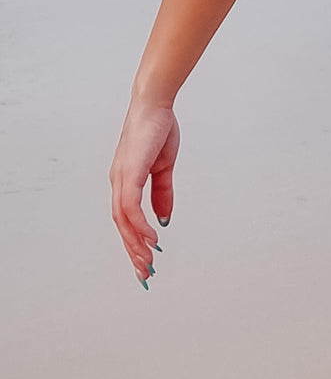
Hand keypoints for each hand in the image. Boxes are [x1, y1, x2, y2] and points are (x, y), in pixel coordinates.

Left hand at [109, 99, 179, 285]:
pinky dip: (139, 225)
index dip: (135, 240)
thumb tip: (164, 219)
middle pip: (122, 225)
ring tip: (148, 261)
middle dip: (133, 251)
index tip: (145, 260)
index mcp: (126, 180)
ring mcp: (121, 178)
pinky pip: (131, 207)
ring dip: (135, 243)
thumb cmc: (158, 129)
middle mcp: (118, 183)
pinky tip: (152, 237)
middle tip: (145, 273)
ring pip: (124, 221)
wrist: (155, 105)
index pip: (127, 218)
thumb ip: (163, 192)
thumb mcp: (164, 166)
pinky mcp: (128, 173)